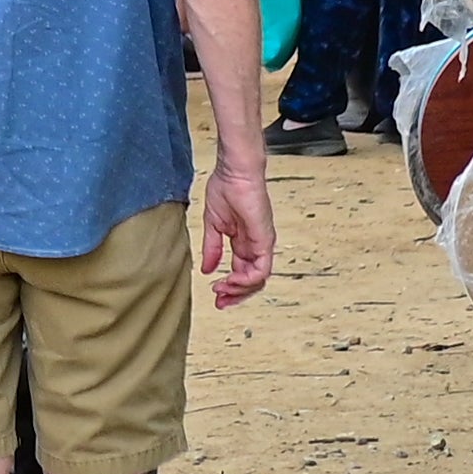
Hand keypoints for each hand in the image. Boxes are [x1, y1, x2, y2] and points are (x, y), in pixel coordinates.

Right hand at [200, 159, 277, 306]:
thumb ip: (212, 249)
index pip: (242, 272)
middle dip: (235, 295)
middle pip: (252, 280)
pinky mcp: (265, 239)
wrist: (234, 171)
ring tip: (222, 290)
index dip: (230, 287)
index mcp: (244, 241)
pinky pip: (261, 268)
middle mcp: (256, 245)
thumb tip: (207, 269)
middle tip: (220, 303)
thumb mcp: (214, 225)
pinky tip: (230, 280)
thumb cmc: (226, 187)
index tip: (215, 294)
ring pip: (258, 279)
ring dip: (239, 290)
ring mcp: (262, 243)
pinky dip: (246, 279)